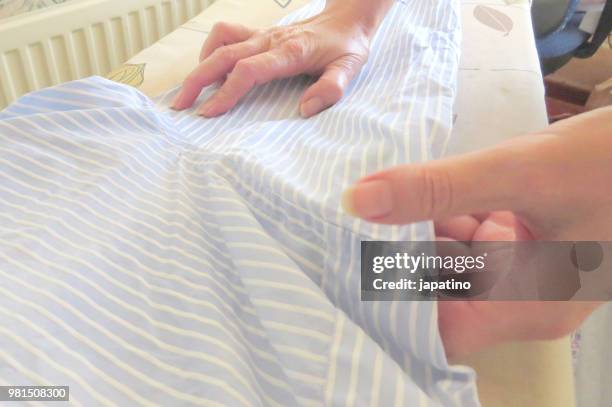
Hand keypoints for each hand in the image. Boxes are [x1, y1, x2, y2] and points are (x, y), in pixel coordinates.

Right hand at [171, 0, 393, 117]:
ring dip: (200, 64)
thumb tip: (305, 110)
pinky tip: (214, 69)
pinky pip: (226, 35)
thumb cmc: (346, 46)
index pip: (249, 71)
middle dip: (197, 80)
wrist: (347, 18)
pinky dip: (212, 51)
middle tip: (179, 105)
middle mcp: (269, 40)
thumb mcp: (350, 68)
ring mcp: (262, 34)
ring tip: (192, 91)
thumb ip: (330, 89)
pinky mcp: (259, 34)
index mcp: (289, 52)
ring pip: (220, 43)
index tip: (208, 113)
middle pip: (223, 55)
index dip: (226, 92)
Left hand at [342, 107, 611, 356]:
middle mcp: (519, 297)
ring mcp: (522, 268)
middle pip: (437, 293)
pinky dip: (441, 213)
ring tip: (362, 204)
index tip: (343, 269)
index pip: (436, 330)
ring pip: (449, 259)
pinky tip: (412, 189)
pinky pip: (469, 235)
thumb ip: (442, 187)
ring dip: (413, 231)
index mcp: (525, 305)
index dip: (388, 308)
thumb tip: (359, 200)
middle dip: (391, 261)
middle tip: (339, 228)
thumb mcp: (524, 172)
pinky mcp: (522, 240)